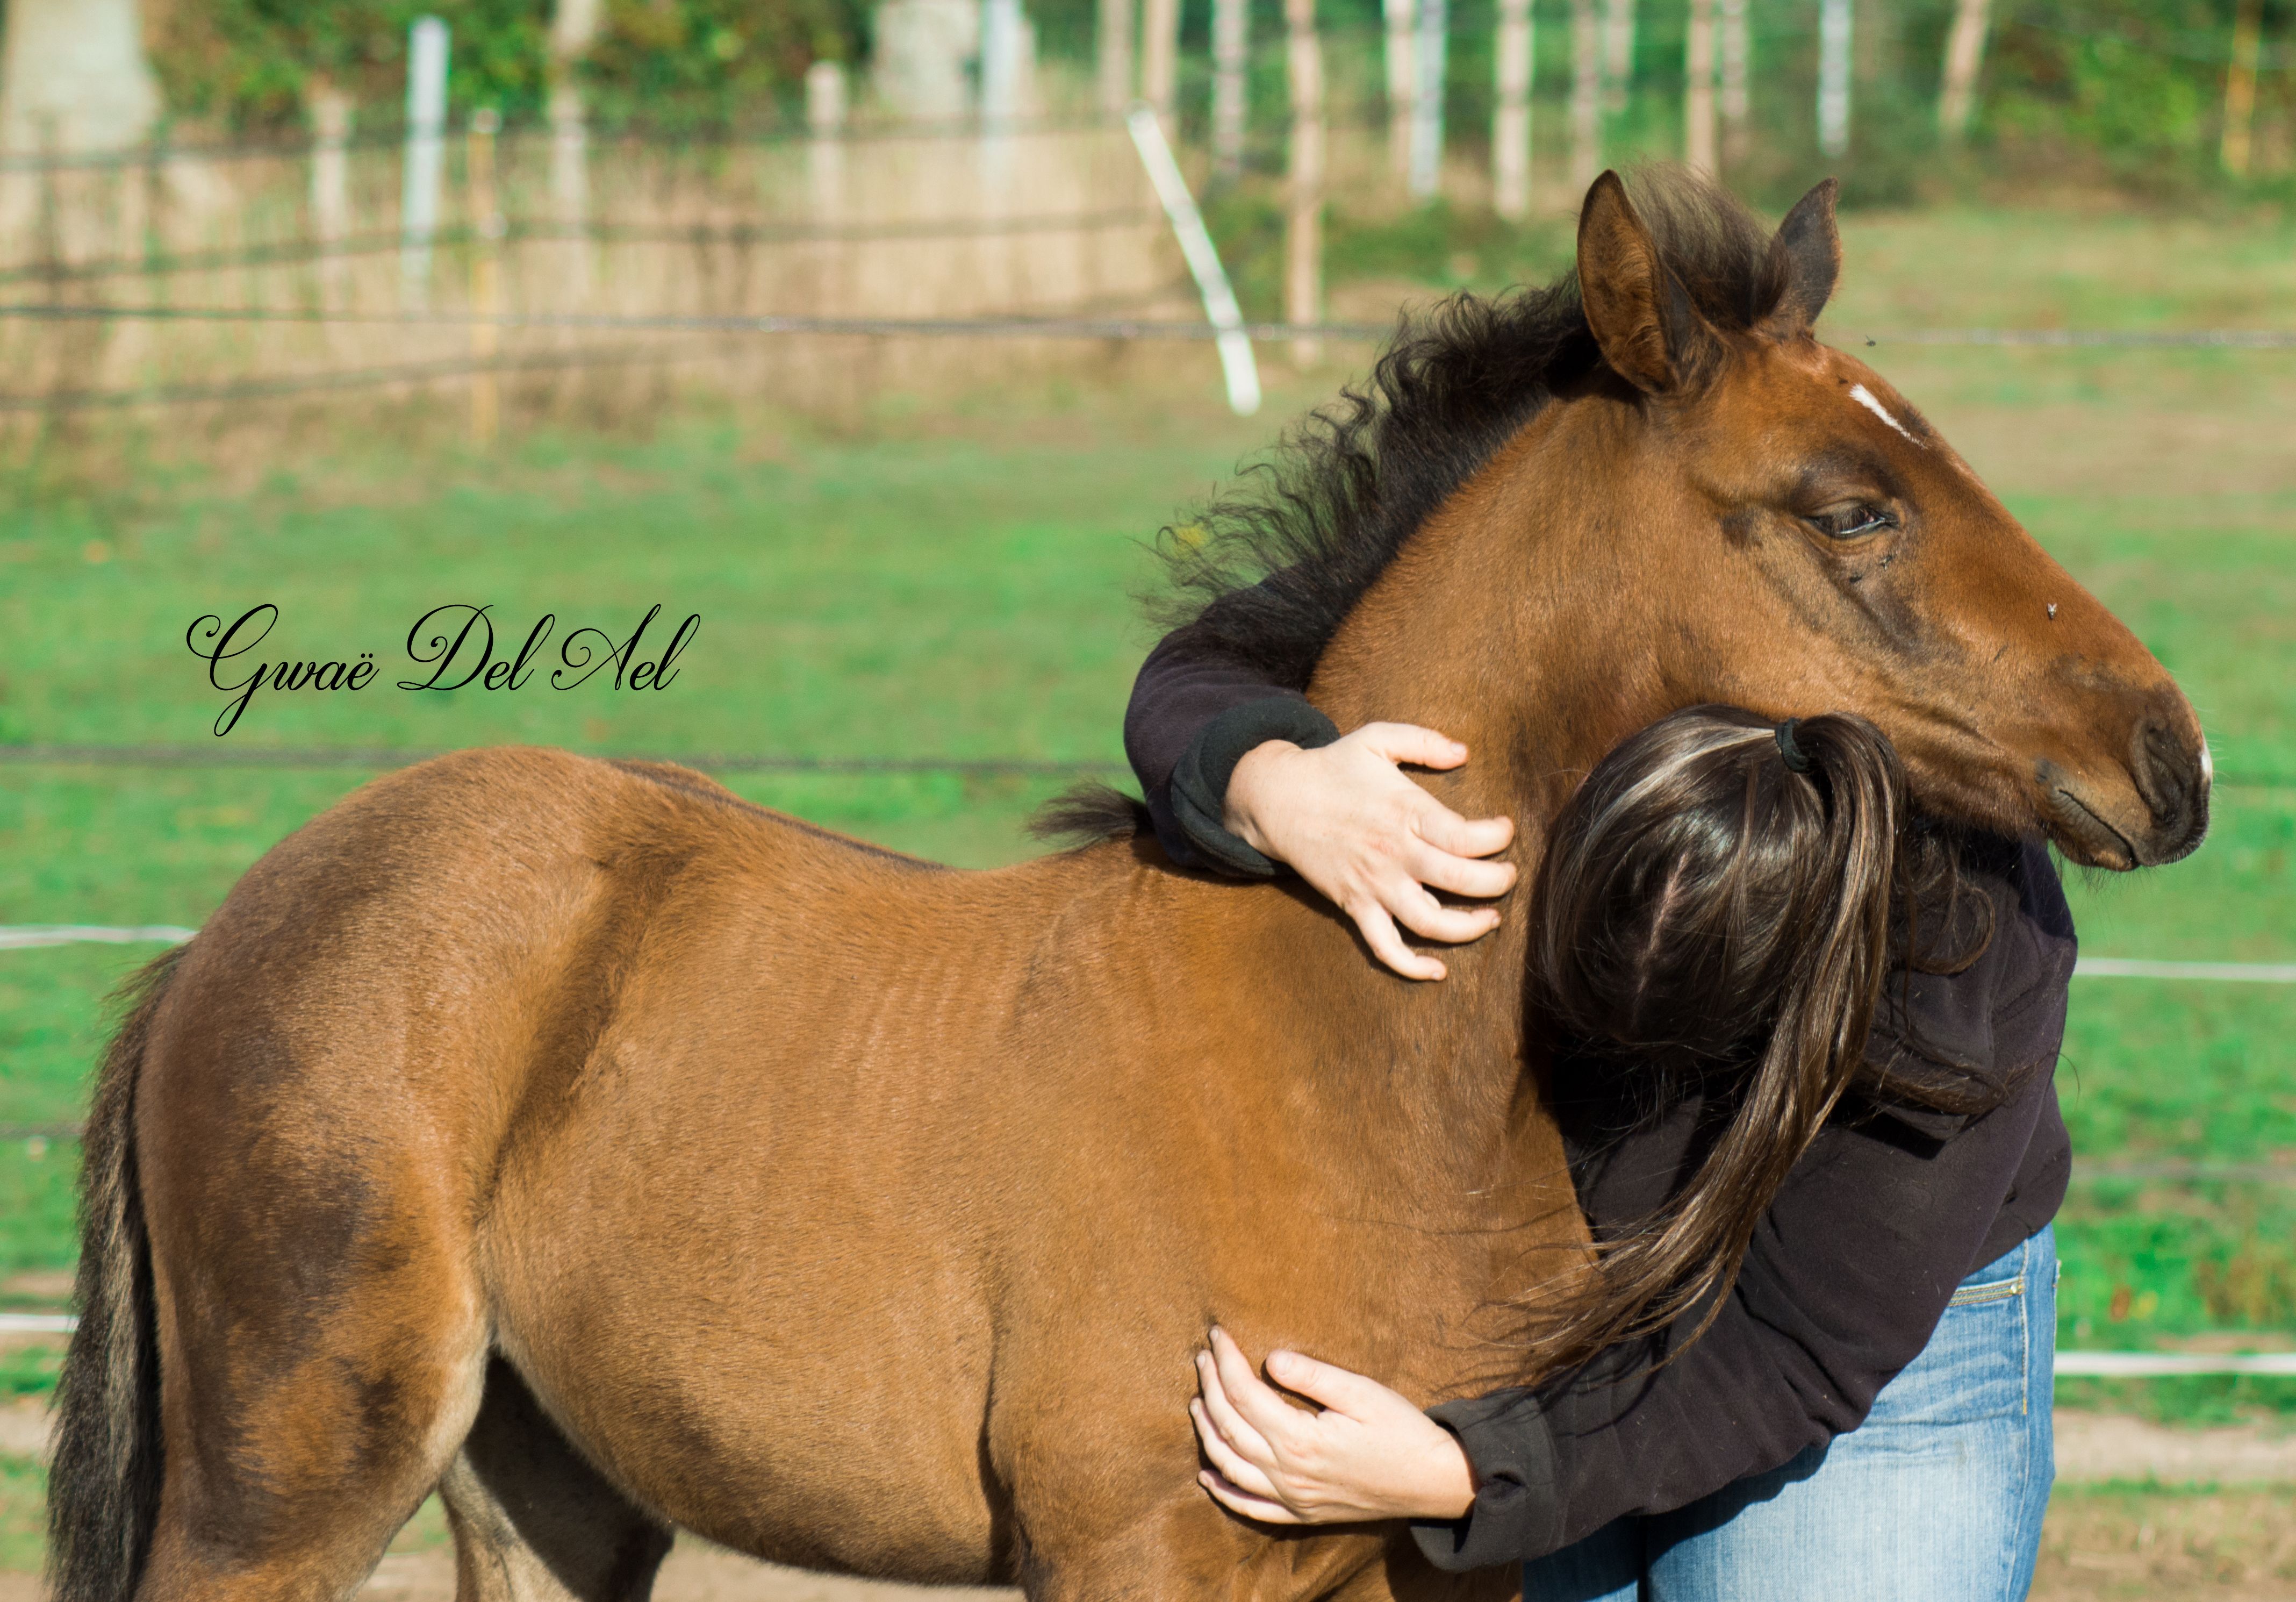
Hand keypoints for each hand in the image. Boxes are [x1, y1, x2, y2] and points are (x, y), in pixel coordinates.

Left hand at [1189, 1327, 1475, 1524]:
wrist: (1433, 1481)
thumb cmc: (1401, 1430)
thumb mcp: (1361, 1392)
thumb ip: (1313, 1376)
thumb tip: (1270, 1358)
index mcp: (1301, 1440)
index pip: (1244, 1394)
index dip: (1225, 1361)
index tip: (1216, 1334)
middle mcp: (1289, 1474)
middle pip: (1230, 1428)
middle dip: (1210, 1388)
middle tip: (1203, 1357)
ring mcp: (1293, 1498)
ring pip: (1231, 1467)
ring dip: (1207, 1434)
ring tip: (1196, 1402)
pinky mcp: (1302, 1513)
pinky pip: (1251, 1508)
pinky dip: (1224, 1492)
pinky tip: (1208, 1475)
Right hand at [1222, 723, 1516, 979]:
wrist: (1277, 798)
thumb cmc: (1332, 767)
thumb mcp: (1377, 738)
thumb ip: (1424, 741)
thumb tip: (1464, 752)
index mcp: (1404, 810)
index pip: (1465, 836)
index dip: (1497, 838)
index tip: (1505, 831)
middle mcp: (1393, 852)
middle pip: (1459, 880)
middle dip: (1497, 883)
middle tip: (1510, 877)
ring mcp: (1373, 884)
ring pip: (1430, 922)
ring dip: (1469, 928)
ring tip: (1491, 919)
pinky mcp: (1354, 905)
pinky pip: (1384, 947)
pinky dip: (1411, 967)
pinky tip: (1437, 970)